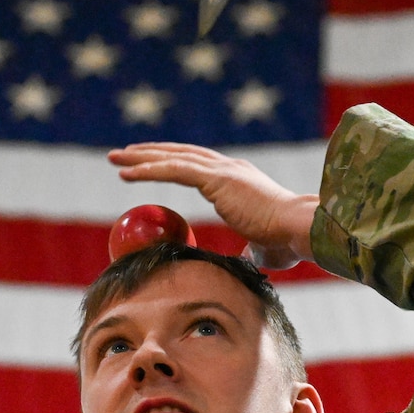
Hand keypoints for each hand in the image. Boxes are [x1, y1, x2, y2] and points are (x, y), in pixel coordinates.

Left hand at [108, 143, 318, 268]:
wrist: (299, 230)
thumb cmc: (286, 243)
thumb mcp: (261, 247)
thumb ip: (249, 249)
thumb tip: (246, 259)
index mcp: (239, 179)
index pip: (198, 165)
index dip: (172, 162)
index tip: (150, 165)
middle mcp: (230, 168)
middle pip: (180, 154)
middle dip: (149, 152)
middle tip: (122, 155)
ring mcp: (224, 170)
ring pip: (173, 157)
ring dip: (140, 157)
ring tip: (115, 158)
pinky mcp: (218, 179)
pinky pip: (174, 170)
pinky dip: (149, 170)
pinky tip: (128, 173)